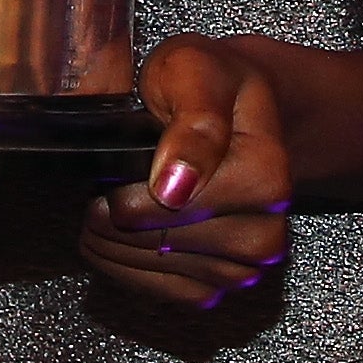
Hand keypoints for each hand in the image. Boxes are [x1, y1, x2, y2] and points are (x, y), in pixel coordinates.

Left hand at [80, 37, 289, 308]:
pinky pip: (170, 293)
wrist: (239, 106)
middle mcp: (267, 225)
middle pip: (164, 242)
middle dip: (115, 220)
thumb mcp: (195, 69)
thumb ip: (193, 119)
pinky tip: (118, 240)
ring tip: (100, 213)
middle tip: (96, 192)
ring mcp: (249, 260)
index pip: (174, 206)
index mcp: (265, 172)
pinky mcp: (229, 281)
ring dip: (117, 248)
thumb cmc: (213, 81)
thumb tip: (175, 184)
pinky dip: (132, 270)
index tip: (110, 175)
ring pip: (162, 271)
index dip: (128, 193)